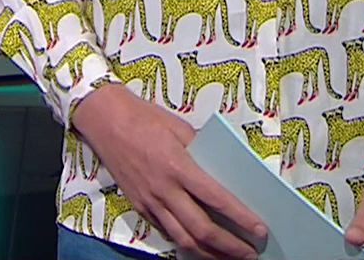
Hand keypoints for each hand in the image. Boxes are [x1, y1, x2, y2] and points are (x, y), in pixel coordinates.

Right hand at [72, 84, 268, 259]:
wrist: (104, 119)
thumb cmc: (144, 117)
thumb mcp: (180, 127)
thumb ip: (202, 150)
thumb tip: (222, 169)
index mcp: (178, 167)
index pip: (217, 199)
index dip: (241, 218)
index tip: (259, 230)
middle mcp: (164, 190)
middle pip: (202, 229)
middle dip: (229, 246)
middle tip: (250, 253)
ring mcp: (150, 201)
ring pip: (183, 238)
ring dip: (209, 253)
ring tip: (228, 257)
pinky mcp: (139, 206)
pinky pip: (166, 231)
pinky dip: (186, 242)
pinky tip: (199, 246)